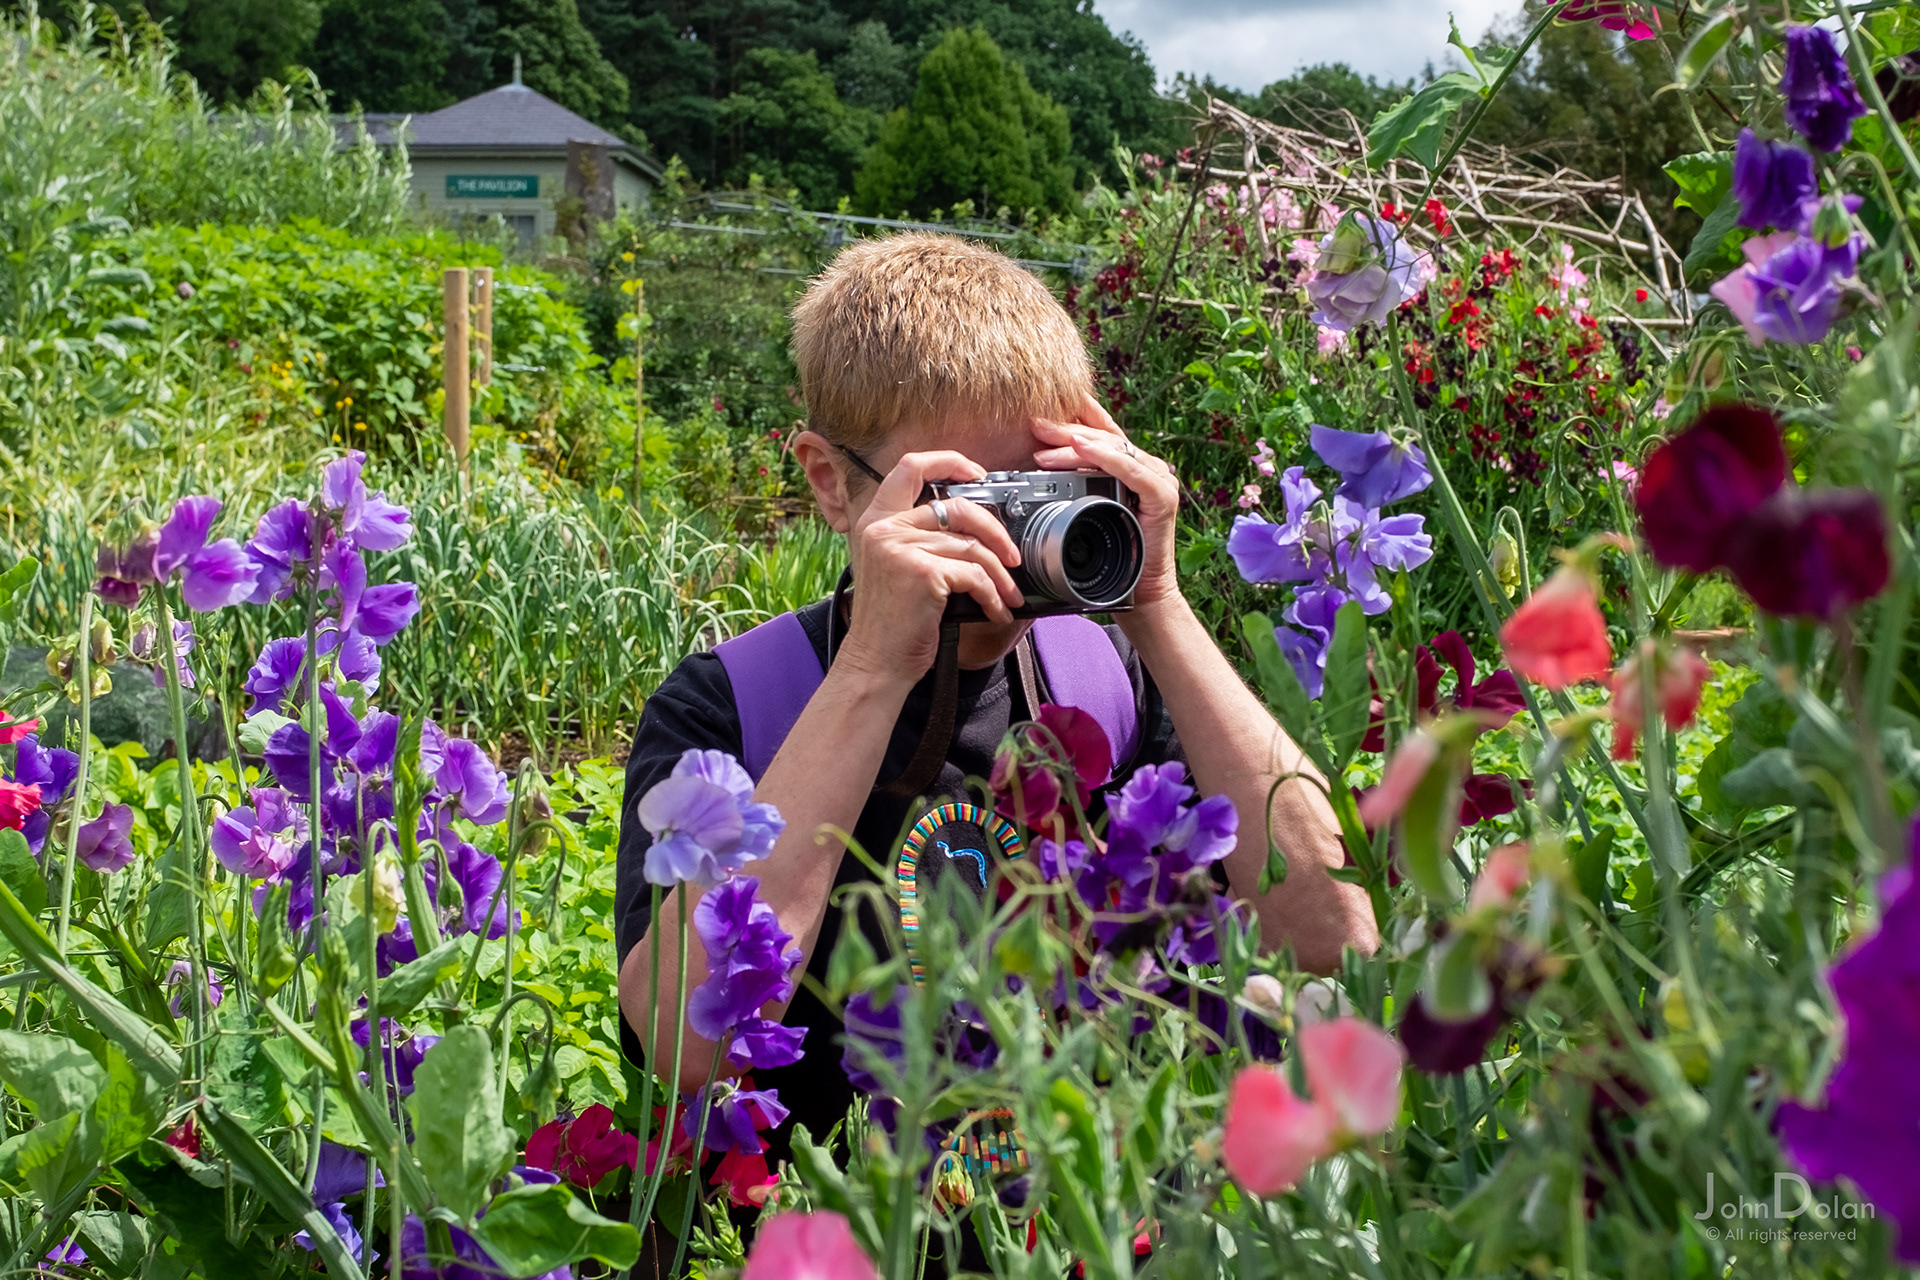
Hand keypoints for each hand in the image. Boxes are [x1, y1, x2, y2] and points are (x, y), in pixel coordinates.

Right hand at [837, 450, 1025, 685]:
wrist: (876, 663)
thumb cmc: (891, 623)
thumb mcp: (895, 568)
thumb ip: (919, 539)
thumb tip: (975, 527)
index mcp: (876, 521)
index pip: (910, 467)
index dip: (948, 461)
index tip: (977, 472)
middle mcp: (884, 529)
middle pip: (958, 507)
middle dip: (995, 530)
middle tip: (1012, 555)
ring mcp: (901, 548)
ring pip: (972, 547)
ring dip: (1000, 575)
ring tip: (1008, 595)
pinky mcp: (922, 572)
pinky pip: (974, 575)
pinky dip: (993, 596)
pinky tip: (996, 611)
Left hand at [1033, 392, 1181, 607]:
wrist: (1138, 595)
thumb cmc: (1110, 560)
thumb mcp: (1084, 517)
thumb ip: (1071, 491)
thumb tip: (1035, 467)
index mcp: (1130, 470)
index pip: (1102, 434)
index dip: (1077, 417)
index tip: (1045, 409)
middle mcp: (1147, 469)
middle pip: (1105, 438)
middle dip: (1068, 430)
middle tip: (1037, 425)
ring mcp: (1158, 480)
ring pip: (1114, 449)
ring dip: (1078, 444)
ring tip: (1048, 442)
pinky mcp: (1163, 496)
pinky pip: (1131, 469)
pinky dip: (1105, 458)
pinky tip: (1082, 449)